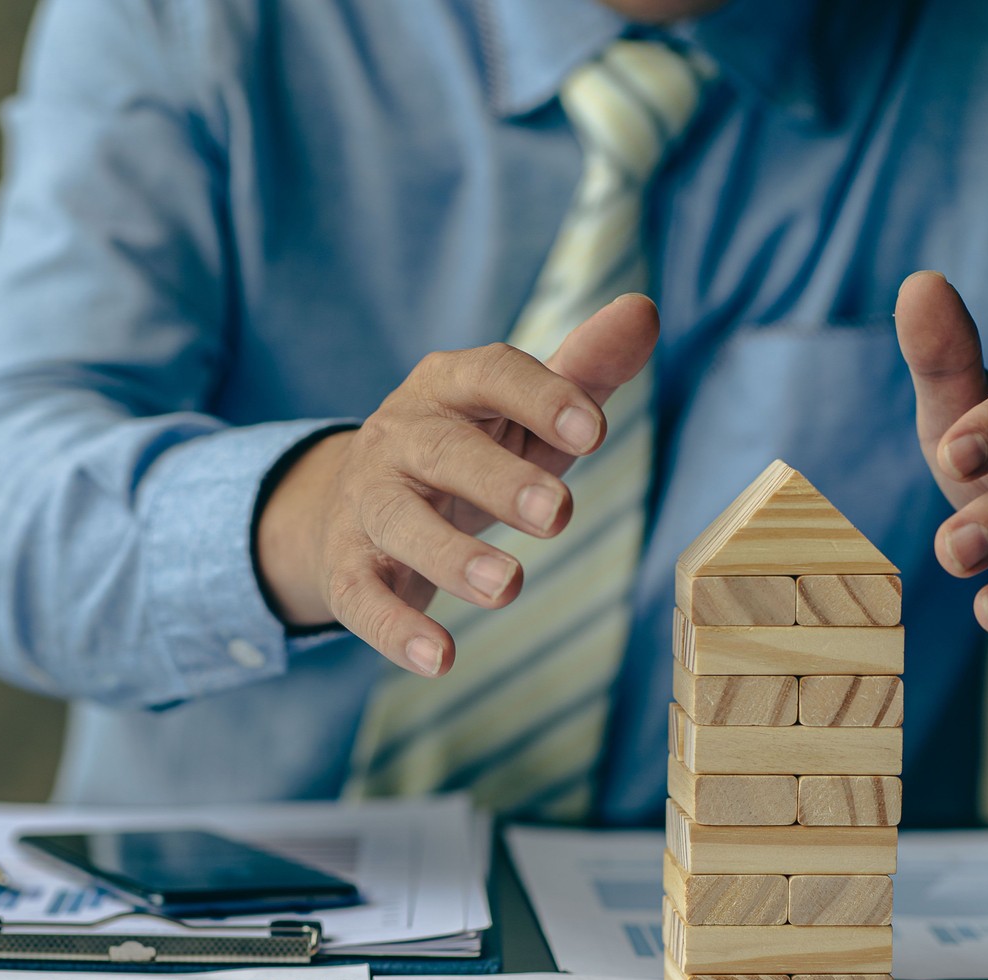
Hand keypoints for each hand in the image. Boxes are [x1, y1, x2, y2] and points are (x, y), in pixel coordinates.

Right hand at [257, 295, 659, 674]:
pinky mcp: (345, 570)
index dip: (540, 397)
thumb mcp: (519, 417)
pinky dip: (397, 631)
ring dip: (450, 556)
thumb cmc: (465, 455)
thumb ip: (581, 373)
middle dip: (499, 480)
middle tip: (559, 515)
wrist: (351, 507)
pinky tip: (439, 660)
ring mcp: (367, 504)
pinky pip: (363, 599)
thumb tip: (642, 312)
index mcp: (445, 388)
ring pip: (399, 523)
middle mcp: (397, 438)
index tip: (595, 431)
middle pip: (444, 451)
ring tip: (507, 587)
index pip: (490, 374)